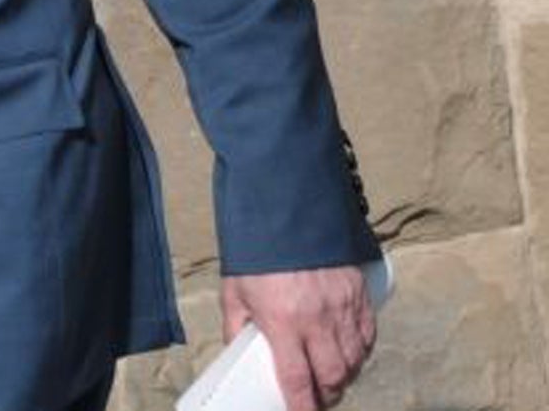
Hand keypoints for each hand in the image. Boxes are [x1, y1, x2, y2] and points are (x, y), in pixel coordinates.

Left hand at [222, 265, 376, 410]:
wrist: (285, 210)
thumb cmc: (256, 252)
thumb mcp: (235, 290)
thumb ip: (236, 324)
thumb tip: (237, 350)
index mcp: (283, 322)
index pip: (297, 378)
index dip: (302, 406)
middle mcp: (317, 320)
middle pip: (333, 376)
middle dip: (327, 394)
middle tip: (318, 397)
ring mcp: (342, 308)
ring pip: (354, 360)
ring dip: (345, 375)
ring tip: (332, 377)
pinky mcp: (358, 294)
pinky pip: (368, 335)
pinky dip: (361, 351)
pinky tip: (350, 352)